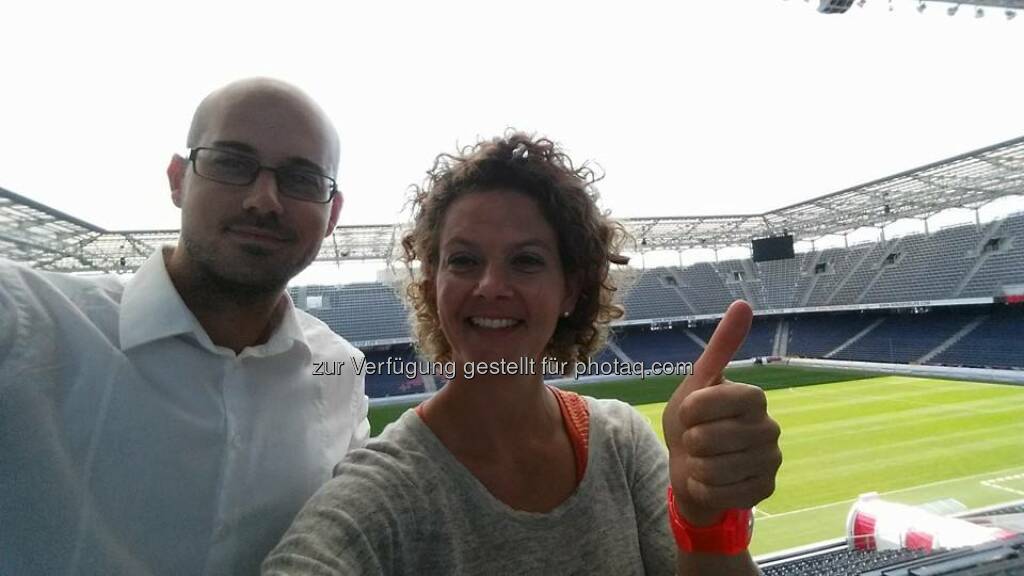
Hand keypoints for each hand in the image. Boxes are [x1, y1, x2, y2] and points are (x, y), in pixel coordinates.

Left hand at [662, 300, 781, 525]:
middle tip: (695, 440)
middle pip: (710, 438)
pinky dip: (703, 489)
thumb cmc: (692, 421)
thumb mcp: (698, 382)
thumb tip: (743, 303)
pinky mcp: (764, 490)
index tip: (688, 412)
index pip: (721, 399)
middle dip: (690, 441)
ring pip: (714, 469)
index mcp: (755, 398)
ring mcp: (770, 461)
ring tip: (701, 460)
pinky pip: (721, 493)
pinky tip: (709, 482)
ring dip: (695, 467)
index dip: (694, 409)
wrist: (689, 467)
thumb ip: (720, 347)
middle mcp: (770, 428)